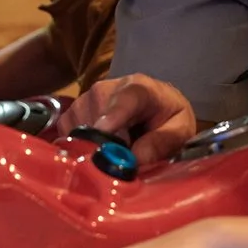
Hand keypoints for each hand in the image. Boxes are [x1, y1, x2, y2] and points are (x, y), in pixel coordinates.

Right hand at [57, 75, 197, 163]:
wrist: (157, 108)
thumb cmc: (169, 119)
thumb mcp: (180, 131)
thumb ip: (161, 143)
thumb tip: (135, 159)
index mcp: (140, 88)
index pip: (125, 98)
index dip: (113, 115)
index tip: (104, 132)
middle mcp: (108, 88)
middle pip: (97, 115)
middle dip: (107, 144)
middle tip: (123, 159)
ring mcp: (87, 98)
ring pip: (80, 126)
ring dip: (94, 146)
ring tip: (115, 151)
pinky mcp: (74, 112)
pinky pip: (67, 131)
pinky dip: (79, 146)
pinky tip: (98, 148)